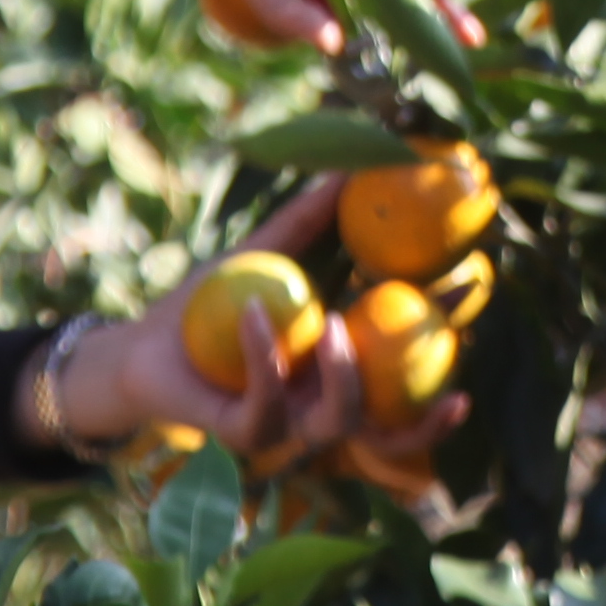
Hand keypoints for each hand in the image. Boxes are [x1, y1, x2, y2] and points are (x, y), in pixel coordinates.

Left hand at [39, 181, 469, 465]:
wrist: (137, 349)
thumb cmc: (203, 307)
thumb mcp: (261, 256)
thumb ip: (302, 223)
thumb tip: (346, 170)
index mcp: (336, 371)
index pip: (406, 366)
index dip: (444, 333)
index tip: (468, 286)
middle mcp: (318, 407)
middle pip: (391, 427)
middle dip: (427, 415)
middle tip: (446, 370)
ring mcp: (284, 427)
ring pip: (337, 421)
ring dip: (344, 378)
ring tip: (334, 326)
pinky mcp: (240, 435)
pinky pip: (265, 404)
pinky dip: (264, 358)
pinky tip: (255, 313)